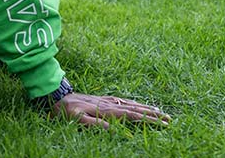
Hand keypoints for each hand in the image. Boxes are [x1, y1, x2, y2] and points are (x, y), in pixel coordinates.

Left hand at [52, 93, 169, 128]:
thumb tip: (110, 128)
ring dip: (145, 108)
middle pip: (135, 109)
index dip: (147, 120)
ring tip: (159, 111)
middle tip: (169, 119)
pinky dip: (133, 103)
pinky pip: (122, 102)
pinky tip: (136, 105)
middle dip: (152, 114)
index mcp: (105, 110)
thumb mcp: (75, 118)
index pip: (131, 115)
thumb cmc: (64, 110)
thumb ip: (92, 123)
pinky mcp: (102, 99)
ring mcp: (106, 100)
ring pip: (130, 104)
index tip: (162, 123)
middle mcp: (108, 103)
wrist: (55, 96)